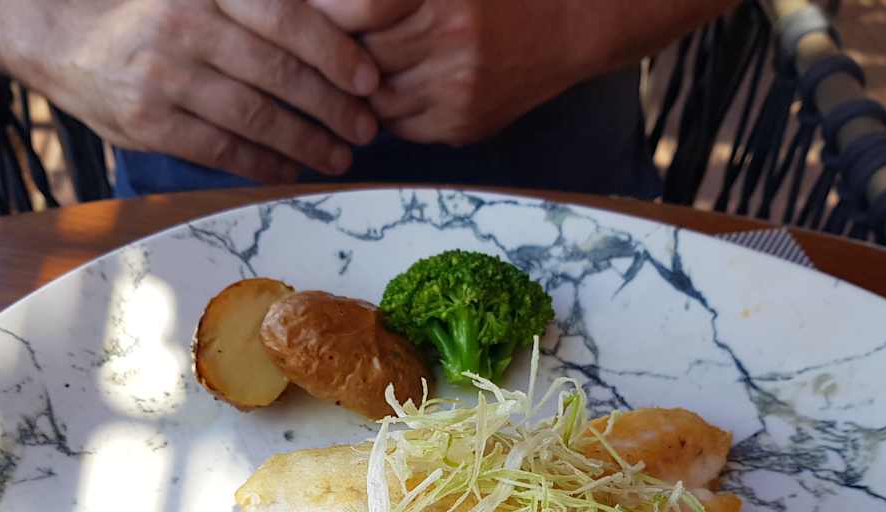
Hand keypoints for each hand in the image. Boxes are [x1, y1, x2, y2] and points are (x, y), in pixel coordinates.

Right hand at [0, 0, 383, 181]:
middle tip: (367, 127)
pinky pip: (222, 149)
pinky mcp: (148, 122)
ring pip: (254, 116)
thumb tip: (328, 23)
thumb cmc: (144, 10)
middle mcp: (184, 26)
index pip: (286, 17)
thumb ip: (251, 8)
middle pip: (278, 72)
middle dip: (332, 107)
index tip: (369, 80)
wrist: (56, 31)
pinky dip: (263, 164)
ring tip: (339, 155)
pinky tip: (292, 170)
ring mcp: (164, 77)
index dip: (335, 52)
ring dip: (307, 142)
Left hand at [311, 0, 733, 145]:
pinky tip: (399, 88)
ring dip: (362, 87)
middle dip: (340, 53)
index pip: (360, 8)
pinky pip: (403, 126)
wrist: (571, 25)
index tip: (314, 9)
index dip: (331, 11)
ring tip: (361, 69)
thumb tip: (335, 6)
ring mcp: (458, 89)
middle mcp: (450, 40)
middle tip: (325, 45)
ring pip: (377, 99)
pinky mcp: (463, 125)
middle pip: (362, 57)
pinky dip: (390, 111)